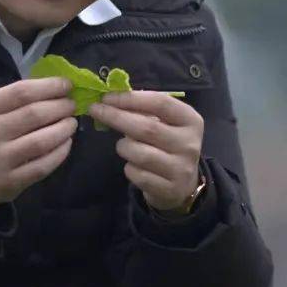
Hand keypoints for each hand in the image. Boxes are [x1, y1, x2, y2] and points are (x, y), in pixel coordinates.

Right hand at [0, 77, 77, 211]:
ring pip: (42, 140)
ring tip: (71, 123)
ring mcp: (0, 158)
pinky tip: (66, 143)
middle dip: (61, 107)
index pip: (22, 91)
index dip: (50, 86)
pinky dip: (61, 151)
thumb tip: (60, 87)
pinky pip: (44, 164)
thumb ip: (22, 98)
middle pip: (35, 114)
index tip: (67, 85)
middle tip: (72, 106)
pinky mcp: (11, 180)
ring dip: (64, 129)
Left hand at [89, 91, 203, 211]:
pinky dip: (129, 167)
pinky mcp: (168, 189)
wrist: (183, 185)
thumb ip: (145, 110)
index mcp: (191, 120)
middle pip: (147, 127)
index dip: (131, 99)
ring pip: (140, 153)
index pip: (160, 103)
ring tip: (123, 145)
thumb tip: (112, 99)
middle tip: (96, 110)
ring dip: (123, 146)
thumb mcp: (166, 124)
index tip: (107, 97)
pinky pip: (137, 174)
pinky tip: (133, 164)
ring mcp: (180, 168)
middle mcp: (189, 144)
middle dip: (117, 117)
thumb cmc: (168, 145)